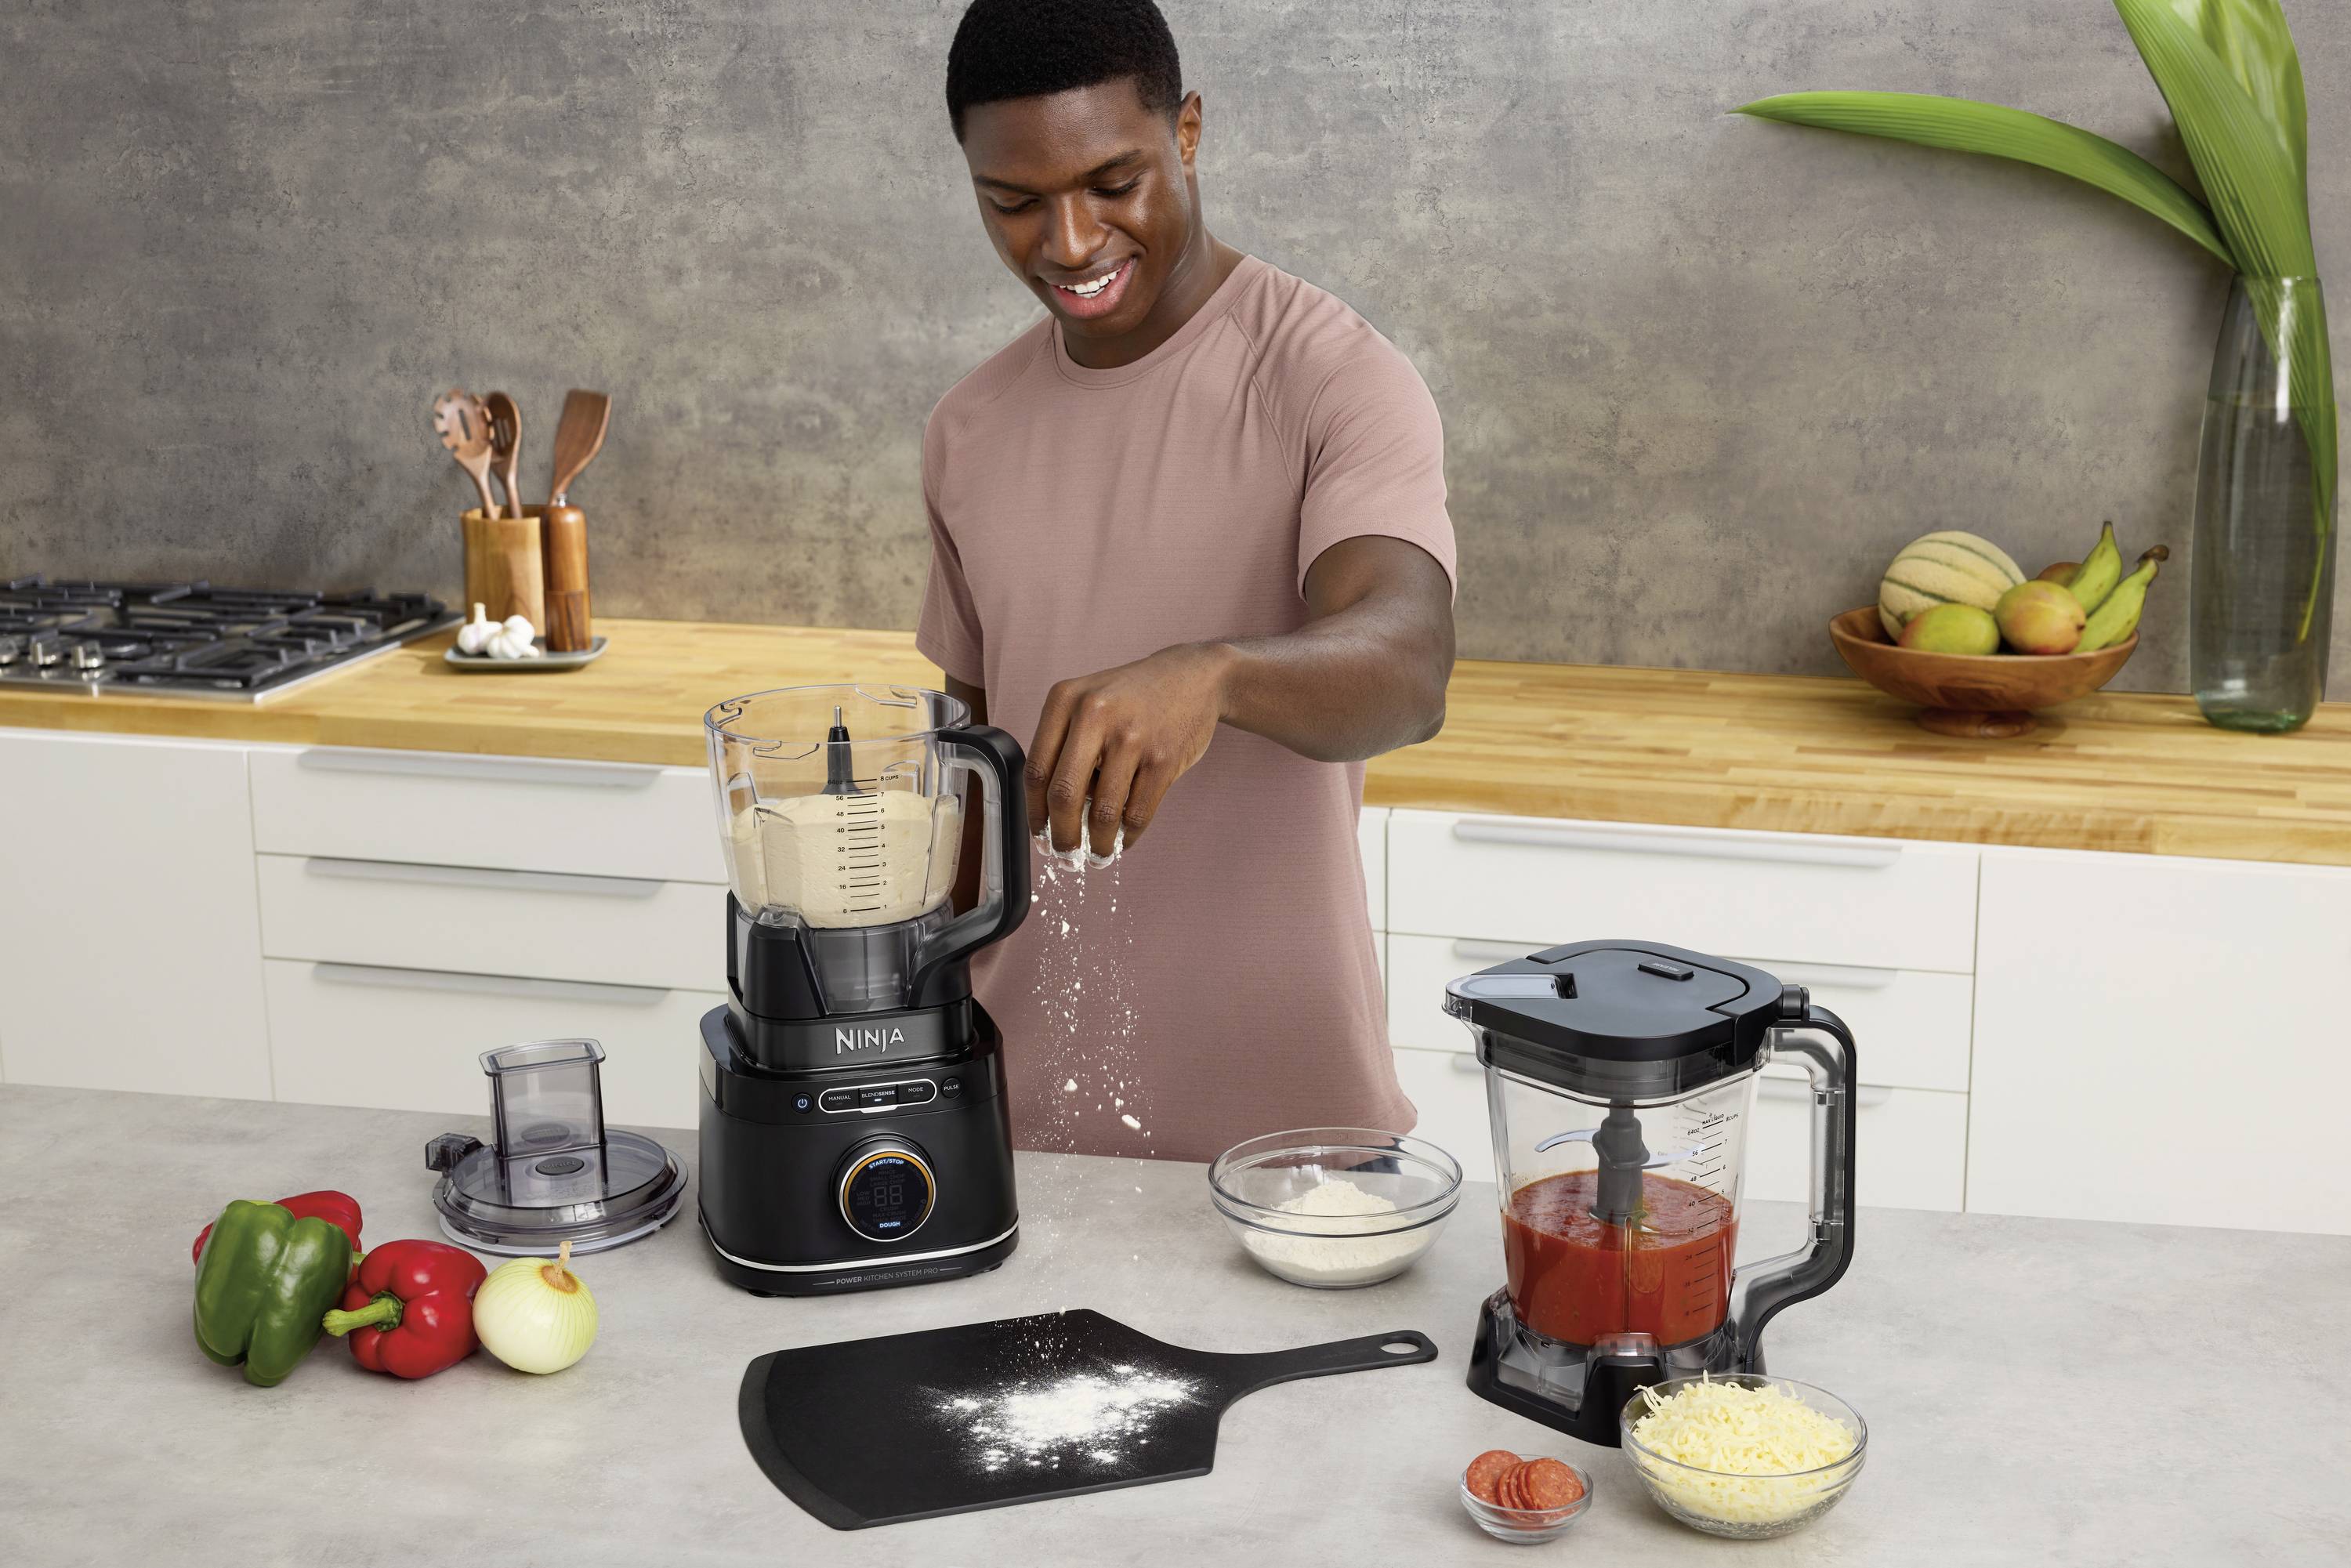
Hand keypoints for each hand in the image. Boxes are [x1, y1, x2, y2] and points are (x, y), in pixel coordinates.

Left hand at [1027, 644, 1230, 854]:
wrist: (1193, 677)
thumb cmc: (1132, 699)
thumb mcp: (1088, 701)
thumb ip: (1064, 745)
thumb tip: (1050, 814)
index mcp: (1065, 700)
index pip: (1036, 770)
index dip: (1035, 812)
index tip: (1040, 833)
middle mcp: (1094, 714)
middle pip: (1063, 795)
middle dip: (1062, 837)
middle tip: (1065, 855)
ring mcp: (1132, 737)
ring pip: (1103, 812)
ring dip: (1097, 844)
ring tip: (1097, 854)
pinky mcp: (1164, 758)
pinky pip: (1137, 813)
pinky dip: (1127, 836)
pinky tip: (1123, 839)